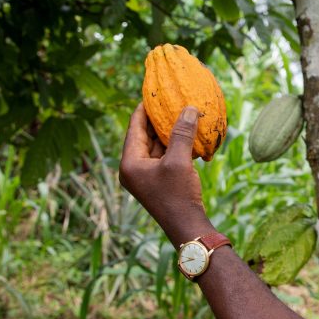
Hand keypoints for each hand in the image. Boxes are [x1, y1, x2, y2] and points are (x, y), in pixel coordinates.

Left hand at [119, 103, 211, 244]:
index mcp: (130, 163)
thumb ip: (182, 133)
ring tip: (182, 113)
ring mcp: (146, 175)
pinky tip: (189, 134)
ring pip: (156, 145)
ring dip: (169, 132)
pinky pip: (164, 156)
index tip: (154, 92)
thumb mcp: (179, 161)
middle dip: (159, 119)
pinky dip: (175, 145)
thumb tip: (189, 108)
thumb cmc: (178, 195)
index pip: (134, 127)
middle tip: (171, 100)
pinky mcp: (159, 180)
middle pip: (144, 135)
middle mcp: (133, 168)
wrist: (186, 227)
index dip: (144, 108)